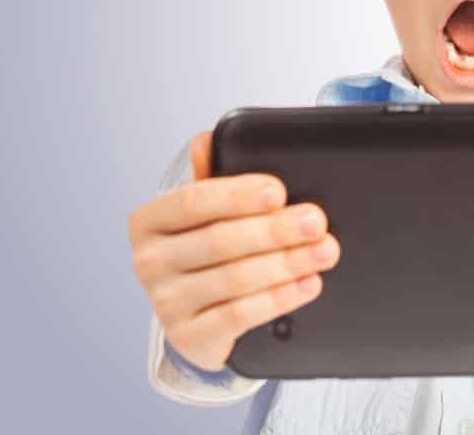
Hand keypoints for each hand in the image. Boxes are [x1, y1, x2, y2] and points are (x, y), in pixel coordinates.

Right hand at [127, 131, 340, 371]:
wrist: (195, 317)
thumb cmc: (205, 252)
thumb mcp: (205, 213)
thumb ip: (211, 176)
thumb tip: (209, 139)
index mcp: (150, 220)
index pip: (193, 200)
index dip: (239, 195)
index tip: (279, 191)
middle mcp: (150, 261)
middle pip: (220, 240)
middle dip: (275, 230)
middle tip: (315, 222)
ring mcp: (166, 302)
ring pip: (234, 278)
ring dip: (286, 263)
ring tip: (323, 251)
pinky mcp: (188, 336)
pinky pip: (240, 315)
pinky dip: (280, 298)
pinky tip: (307, 284)